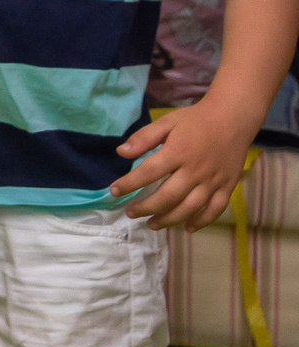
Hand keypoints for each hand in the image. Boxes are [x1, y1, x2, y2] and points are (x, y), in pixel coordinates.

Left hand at [114, 101, 256, 228]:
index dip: (129, 184)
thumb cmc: (195, 120)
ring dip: (170, 219)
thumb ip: (144, 138)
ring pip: (190, 207)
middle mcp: (195, 171)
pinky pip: (215, 209)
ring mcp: (213, 181)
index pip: (148, 172)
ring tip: (152, 224)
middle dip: (147, 207)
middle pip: (168, 196)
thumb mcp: (166, 122)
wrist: (232, 119)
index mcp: (177, 152)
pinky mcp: (228, 187)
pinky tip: (187, 227)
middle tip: (130, 212)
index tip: (114, 191)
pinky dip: (202, 221)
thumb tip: (121, 153)